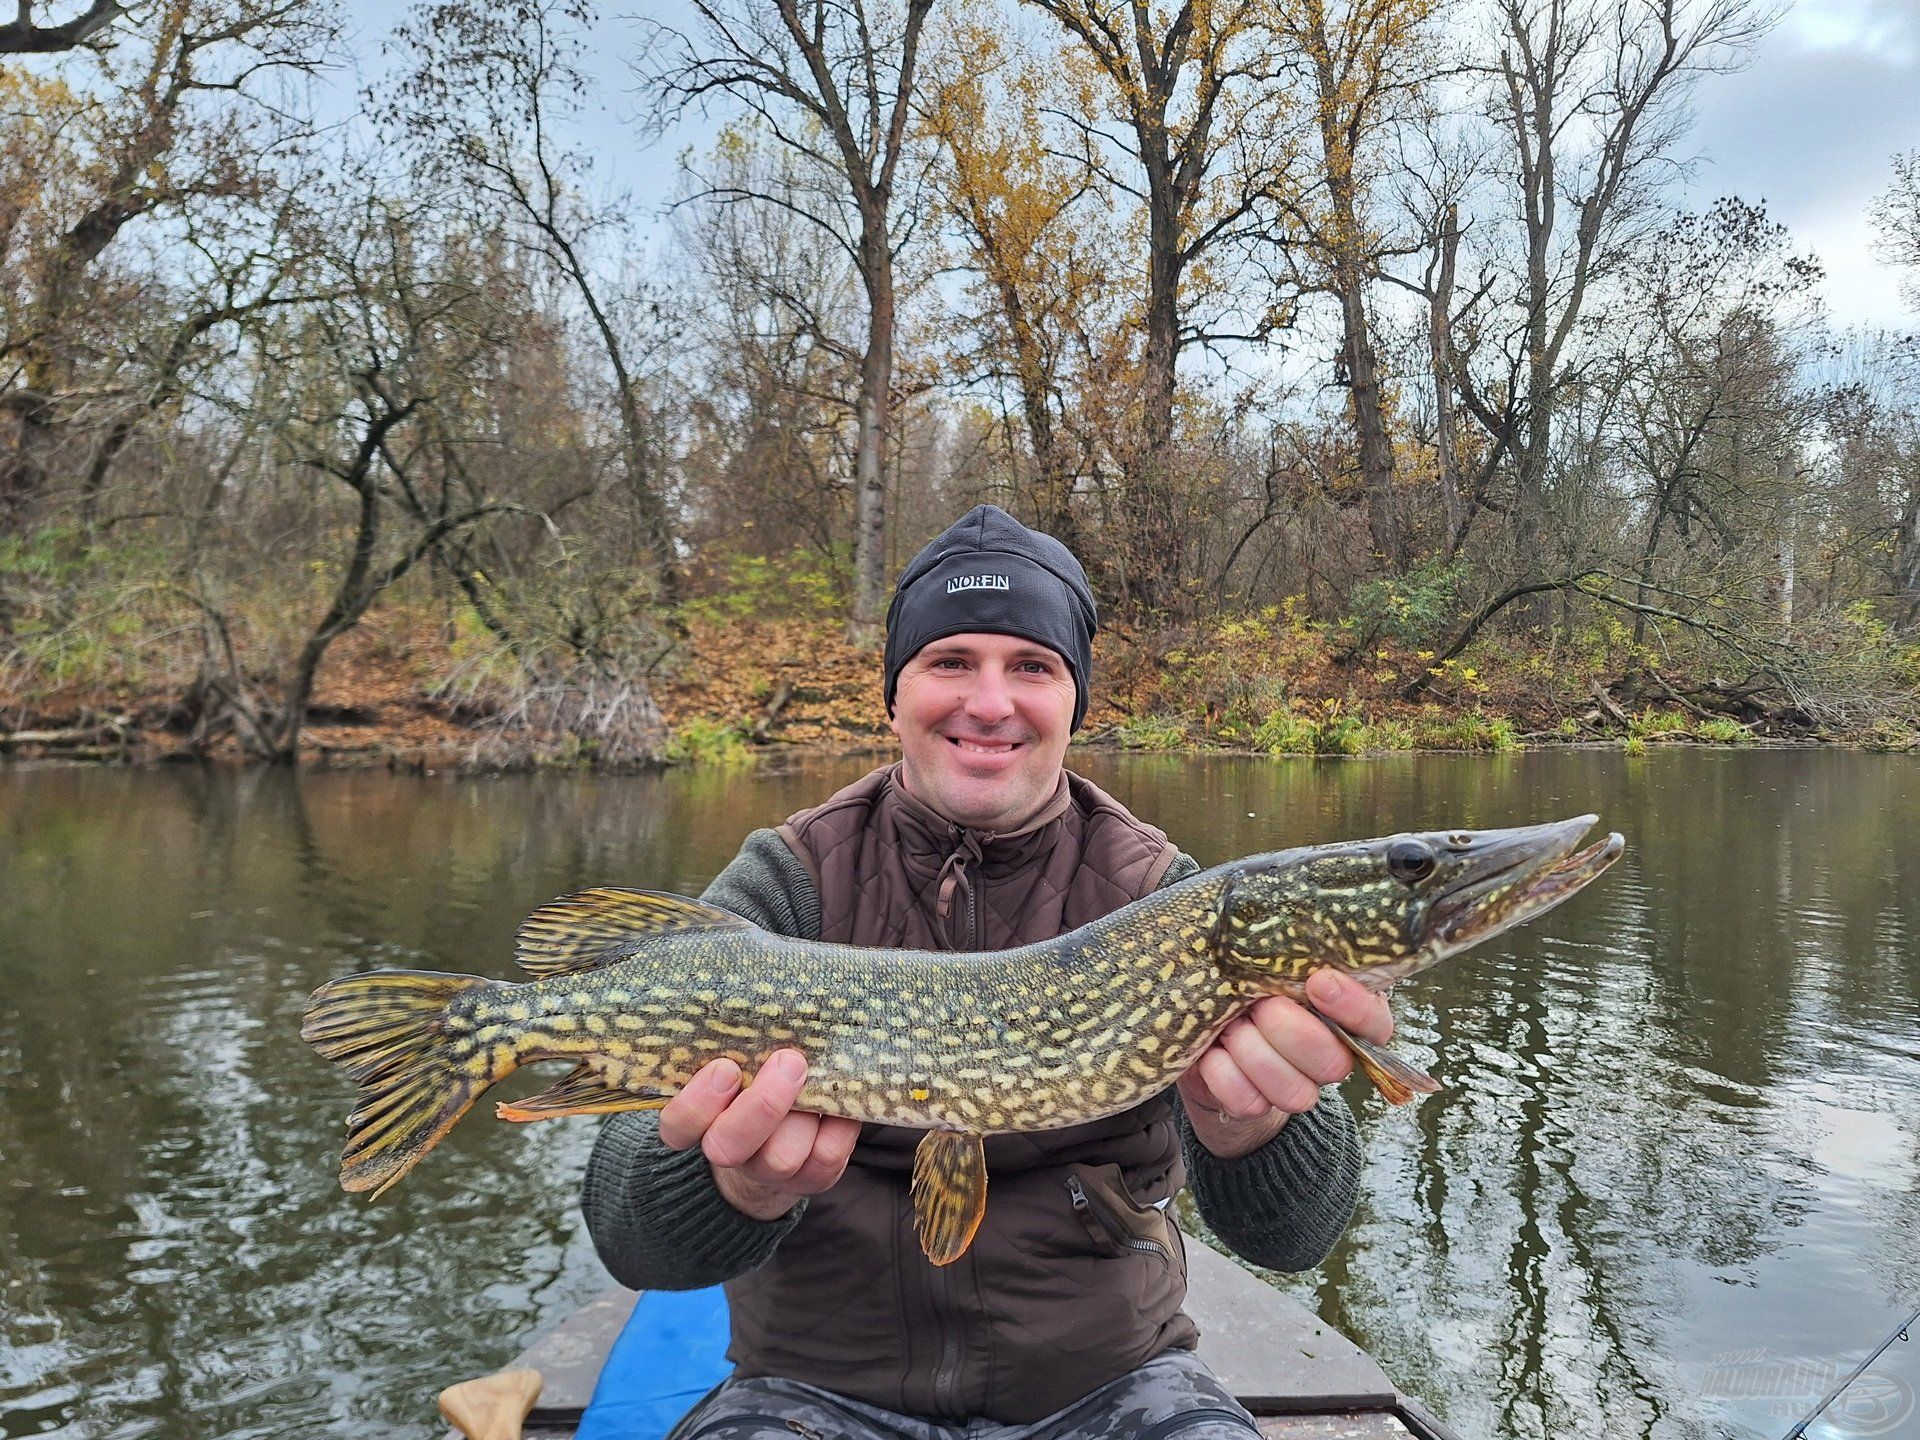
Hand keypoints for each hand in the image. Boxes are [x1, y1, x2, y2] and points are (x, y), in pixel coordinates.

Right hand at [658, 1049, 860, 1220]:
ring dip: (804, 1113)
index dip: (697, 1102)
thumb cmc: (755, 1075)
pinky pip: (826, 1156)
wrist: (787, 1129)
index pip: (676, 1126)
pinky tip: (841, 1096)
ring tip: (815, 1075)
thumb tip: (759, 1005)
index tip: (726, 1066)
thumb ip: (739, 1043)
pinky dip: (839, 1123)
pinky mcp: (811, 1178)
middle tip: (788, 1061)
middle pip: (727, 1148)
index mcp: (699, 1122)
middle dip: (761, 1105)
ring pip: (780, 1158)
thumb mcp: (741, 1057)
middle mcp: (728, 1151)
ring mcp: (768, 1171)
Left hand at [1176, 970, 1393, 1158]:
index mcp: (1345, 1015)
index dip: (1353, 1007)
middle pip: (1333, 1063)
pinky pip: (1249, 1102)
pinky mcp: (1257, 1106)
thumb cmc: (1245, 977)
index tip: (1319, 983)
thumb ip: (1288, 958)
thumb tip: (1286, 943)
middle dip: (1290, 1030)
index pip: (1375, 1022)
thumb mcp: (1267, 960)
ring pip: (1295, 1093)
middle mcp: (1331, 1057)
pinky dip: (1223, 1073)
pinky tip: (1213, 1050)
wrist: (1204, 1021)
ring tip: (1229, 1024)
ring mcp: (1297, 1087)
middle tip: (1259, 1005)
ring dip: (1252, 1051)